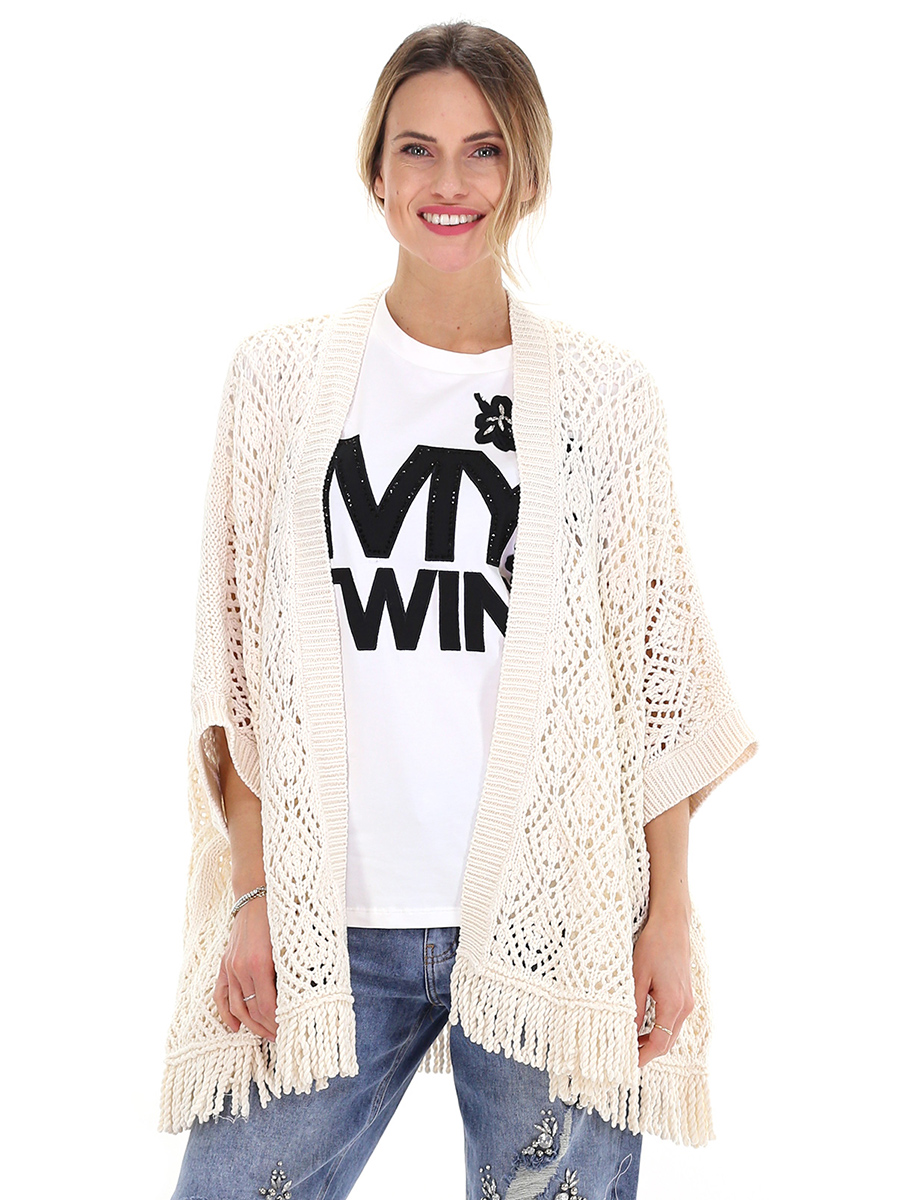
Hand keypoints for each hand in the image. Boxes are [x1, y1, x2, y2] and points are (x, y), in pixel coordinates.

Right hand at [213, 896, 277, 1041]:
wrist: (257, 894)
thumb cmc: (281, 917)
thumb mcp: (291, 944)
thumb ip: (291, 970)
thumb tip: (300, 998)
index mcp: (260, 964)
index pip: (268, 1006)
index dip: (278, 1023)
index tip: (290, 1030)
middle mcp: (241, 968)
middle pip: (253, 1010)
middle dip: (268, 1028)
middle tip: (281, 1037)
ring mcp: (230, 966)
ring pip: (237, 1007)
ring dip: (251, 1025)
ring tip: (266, 1035)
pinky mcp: (225, 964)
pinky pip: (221, 995)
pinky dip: (226, 1013)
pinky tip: (236, 1027)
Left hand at [632, 909, 692, 1068]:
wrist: (672, 924)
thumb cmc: (654, 945)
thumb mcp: (638, 976)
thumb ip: (634, 1007)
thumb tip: (628, 1032)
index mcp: (674, 1004)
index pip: (660, 1043)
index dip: (644, 1056)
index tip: (628, 1064)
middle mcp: (685, 1006)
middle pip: (668, 1042)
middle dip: (648, 1052)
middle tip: (626, 1057)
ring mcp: (687, 1000)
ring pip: (671, 1032)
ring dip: (654, 1040)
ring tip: (631, 1043)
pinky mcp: (685, 994)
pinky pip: (673, 1020)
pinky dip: (660, 1028)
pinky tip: (644, 1026)